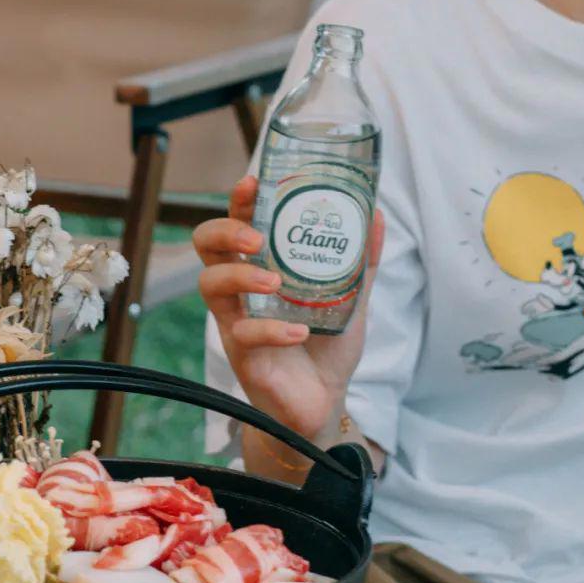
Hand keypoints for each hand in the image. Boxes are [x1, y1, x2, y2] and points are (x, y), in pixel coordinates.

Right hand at [195, 175, 384, 443]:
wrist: (326, 399)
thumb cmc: (327, 345)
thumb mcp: (349, 297)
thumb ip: (361, 260)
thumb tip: (376, 214)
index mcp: (260, 267)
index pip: (237, 224)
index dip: (238, 202)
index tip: (252, 183)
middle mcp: (241, 291)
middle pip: (206, 247)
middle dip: (225, 233)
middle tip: (256, 239)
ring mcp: (236, 322)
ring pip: (210, 287)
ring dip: (240, 277)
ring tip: (273, 283)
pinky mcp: (243, 356)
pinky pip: (243, 335)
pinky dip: (271, 330)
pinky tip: (297, 331)